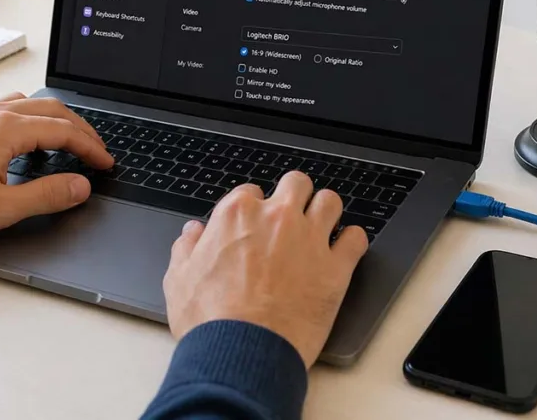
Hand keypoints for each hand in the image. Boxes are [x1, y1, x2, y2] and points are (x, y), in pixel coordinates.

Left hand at [0, 93, 113, 241]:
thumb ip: (46, 196)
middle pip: (53, 110)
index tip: (106, 162)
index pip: (64, 131)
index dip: (91, 147)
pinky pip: (9, 108)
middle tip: (97, 150)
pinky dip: (32, 119)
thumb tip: (80, 187)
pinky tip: (28, 140)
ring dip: (57, 120)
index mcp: (6, 130)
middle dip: (81, 130)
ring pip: (31, 105)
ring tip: (70, 142)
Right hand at [163, 171, 367, 367]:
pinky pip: (357, 238)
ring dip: (326, 212)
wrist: (242, 353)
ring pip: (330, 201)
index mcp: (238, 215)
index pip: (251, 192)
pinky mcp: (335, 267)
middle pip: (296, 184)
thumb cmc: (210, 321)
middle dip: (295, 197)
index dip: (254, 209)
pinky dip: (352, 242)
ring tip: (321, 229)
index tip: (256, 226)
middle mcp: (277, 218)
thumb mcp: (179, 280)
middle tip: (292, 218)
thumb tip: (193, 233)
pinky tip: (344, 252)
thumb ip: (187, 249)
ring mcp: (310, 239)